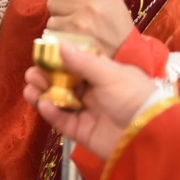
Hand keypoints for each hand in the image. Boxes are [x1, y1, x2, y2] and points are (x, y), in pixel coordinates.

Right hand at [23, 41, 156, 159]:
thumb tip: (59, 44)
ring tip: (31, 88)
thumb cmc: (135, 97)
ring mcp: (87, 112)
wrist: (149, 135)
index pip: (75, 63)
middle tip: (32, 73)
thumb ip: (82, 61)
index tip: (41, 54)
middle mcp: (93, 91)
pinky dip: (50, 112)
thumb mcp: (110, 74)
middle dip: (45, 77)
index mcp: (103, 74)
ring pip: (58, 101)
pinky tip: (43, 104)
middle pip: (62, 82)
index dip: (57, 59)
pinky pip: (62, 120)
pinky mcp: (81, 132)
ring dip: (42, 93)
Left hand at [47, 0, 134, 56]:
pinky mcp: (71, 39)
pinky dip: (58, 38)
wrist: (126, 57)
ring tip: (76, 31)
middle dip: (60, 9)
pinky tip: (73, 40)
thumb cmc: (115, 28)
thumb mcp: (110, 0)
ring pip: (51, 18)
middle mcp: (92, 3)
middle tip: (75, 18)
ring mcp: (80, 22)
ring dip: (59, 25)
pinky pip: (51, 34)